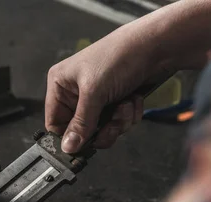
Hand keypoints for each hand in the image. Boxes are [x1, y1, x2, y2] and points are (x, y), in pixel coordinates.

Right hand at [46, 29, 160, 152]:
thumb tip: (67, 147)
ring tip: (125, 104)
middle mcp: (76, 92)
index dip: (68, 137)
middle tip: (112, 124)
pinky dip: (128, 115)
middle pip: (81, 131)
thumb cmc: (119, 57)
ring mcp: (97, 98)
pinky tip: (133, 99)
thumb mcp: (94, 92)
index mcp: (61, 85)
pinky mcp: (115, 102)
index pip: (55, 123)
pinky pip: (117, 123)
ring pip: (102, 130)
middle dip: (101, 129)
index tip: (83, 146)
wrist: (156, 46)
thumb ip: (81, 123)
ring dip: (118, 122)